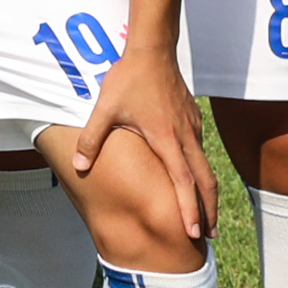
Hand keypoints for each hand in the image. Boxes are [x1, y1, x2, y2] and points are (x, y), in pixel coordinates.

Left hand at [72, 44, 217, 241]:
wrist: (152, 51)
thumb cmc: (128, 80)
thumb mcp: (104, 110)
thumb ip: (91, 140)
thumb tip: (79, 168)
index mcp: (167, 140)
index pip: (183, 182)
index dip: (189, 209)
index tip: (194, 232)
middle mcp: (186, 137)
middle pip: (205, 181)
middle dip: (208, 211)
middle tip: (208, 237)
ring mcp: (193, 128)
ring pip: (206, 167)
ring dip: (207, 192)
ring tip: (205, 215)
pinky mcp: (193, 119)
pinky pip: (201, 151)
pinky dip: (202, 172)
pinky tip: (195, 179)